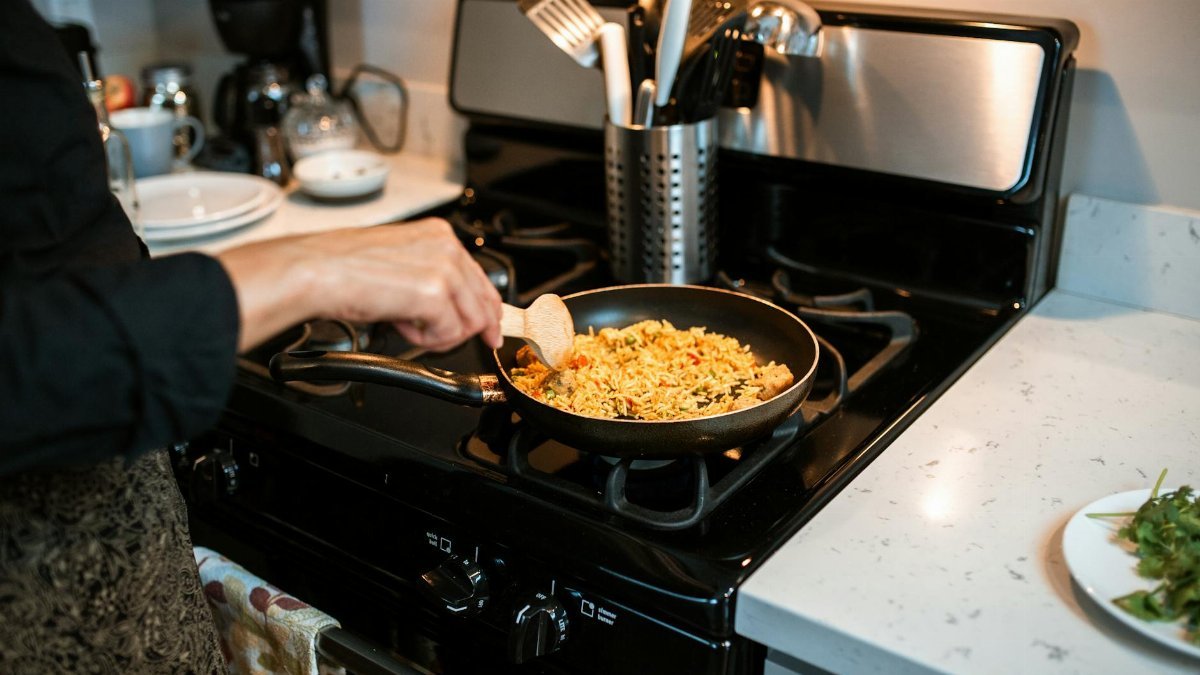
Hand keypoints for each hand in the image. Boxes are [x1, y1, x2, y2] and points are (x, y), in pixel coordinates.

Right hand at [217, 218, 502, 352]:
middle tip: (441, 339)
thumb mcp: (399, 261)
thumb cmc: (343, 267)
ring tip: (406, 324)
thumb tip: (450, 306)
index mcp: (439, 235)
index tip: (488, 331)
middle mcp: (447, 247)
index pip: (481, 280)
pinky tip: (400, 324)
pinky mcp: (434, 294)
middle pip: (483, 305)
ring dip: (439, 335)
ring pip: (470, 324)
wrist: (315, 270)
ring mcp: (443, 269)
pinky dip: (425, 339)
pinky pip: (449, 334)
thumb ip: (431, 276)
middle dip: (463, 330)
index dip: (487, 312)